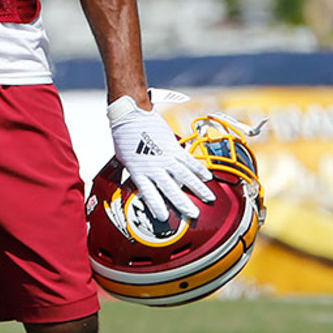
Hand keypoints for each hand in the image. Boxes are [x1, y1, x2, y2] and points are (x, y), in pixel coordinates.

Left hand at [107, 96, 214, 220]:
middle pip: (170, 189)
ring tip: (208, 198)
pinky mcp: (173, 146)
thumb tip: (134, 183)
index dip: (156, 206)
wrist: (130, 115)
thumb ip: (133, 172)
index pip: (149, 194)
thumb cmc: (124, 136)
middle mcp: (153, 166)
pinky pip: (189, 160)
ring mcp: (165, 156)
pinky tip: (208, 177)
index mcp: (138, 172)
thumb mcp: (124, 159)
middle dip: (183, 203)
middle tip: (193, 215)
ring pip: (185, 176)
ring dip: (198, 188)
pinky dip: (199, 169)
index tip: (163, 217)